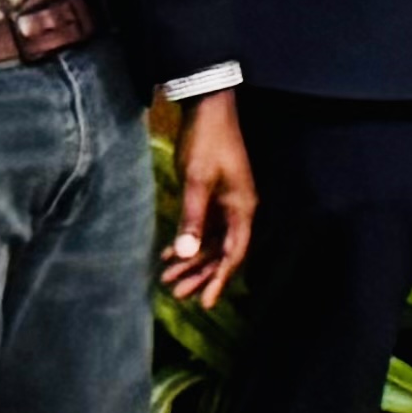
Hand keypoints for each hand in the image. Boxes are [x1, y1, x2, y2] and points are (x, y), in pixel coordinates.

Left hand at [159, 95, 258, 308]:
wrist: (209, 109)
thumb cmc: (206, 144)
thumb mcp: (197, 183)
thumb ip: (192, 219)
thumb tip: (185, 254)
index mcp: (242, 209)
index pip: (235, 254)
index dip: (220, 280)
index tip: (206, 303)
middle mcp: (239, 209)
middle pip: (224, 252)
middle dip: (201, 274)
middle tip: (178, 294)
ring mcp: (228, 202)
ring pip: (213, 241)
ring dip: (192, 260)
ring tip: (169, 278)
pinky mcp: (215, 195)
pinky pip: (205, 227)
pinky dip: (189, 241)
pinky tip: (168, 253)